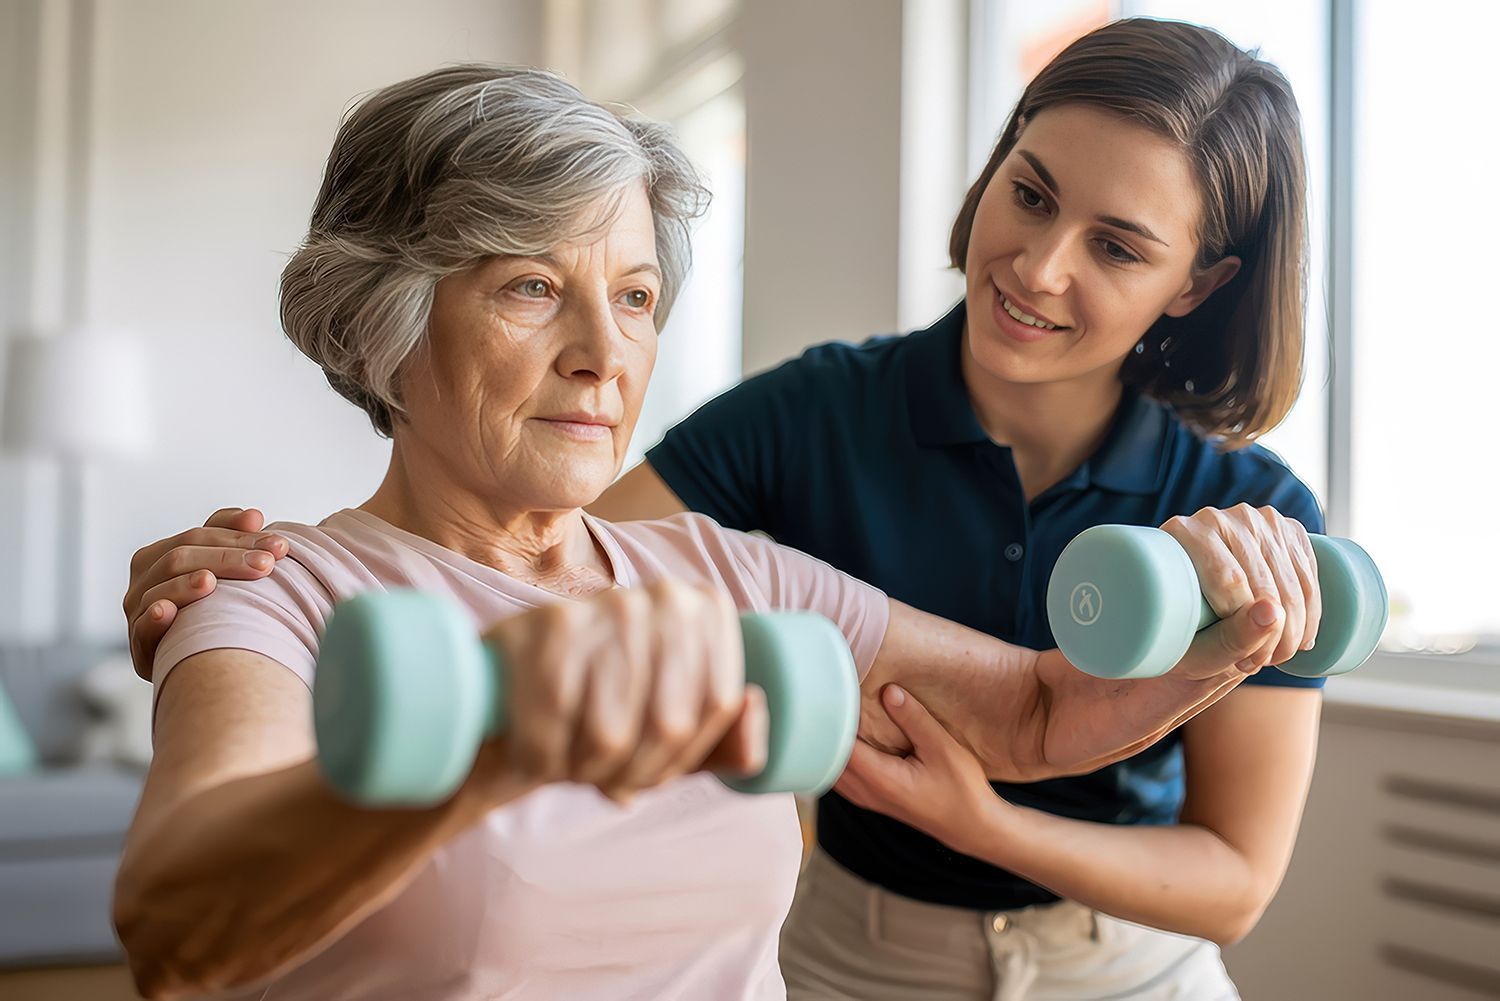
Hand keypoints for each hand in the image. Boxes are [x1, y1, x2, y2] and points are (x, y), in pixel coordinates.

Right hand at [124, 508, 289, 679]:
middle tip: (267, 564)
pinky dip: (154, 618)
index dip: (237, 537)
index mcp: (159, 555)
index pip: (197, 537)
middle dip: (226, 559)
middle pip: (179, 558)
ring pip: (159, 589)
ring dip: (187, 584)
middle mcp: (144, 580)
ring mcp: (138, 613)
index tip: (279, 545)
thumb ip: (231, 536)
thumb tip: (254, 515)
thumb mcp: (221, 568)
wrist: (201, 661)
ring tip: (212, 581)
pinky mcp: (140, 647)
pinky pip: (141, 629)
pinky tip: (168, 611)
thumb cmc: (213, 606)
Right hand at [476, 579, 768, 804]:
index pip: (718, 707)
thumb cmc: (608, 715)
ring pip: (612, 733)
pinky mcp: (549, 623)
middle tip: (602, 774)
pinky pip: (556, 723)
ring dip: (585, 770)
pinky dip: (541, 759)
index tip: (649, 770)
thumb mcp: (678, 735)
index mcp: (709, 611)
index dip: (683, 759)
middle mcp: (665, 596)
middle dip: (634, 772)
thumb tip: (754, 706)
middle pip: (670, 725)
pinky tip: (535, 753)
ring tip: (569, 762)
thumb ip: (734, 743)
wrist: (510, 689)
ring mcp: (607, 605)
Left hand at [836, 685, 1013, 856]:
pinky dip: (837, 755)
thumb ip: (913, 719)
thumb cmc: (961, 790)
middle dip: (825, 728)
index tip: (831, 694)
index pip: (837, 746)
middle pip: (826, 757)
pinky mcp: (871, 797)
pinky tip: (848, 737)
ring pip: (829, 767)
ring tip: (836, 713)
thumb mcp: (942, 748)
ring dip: (830, 743)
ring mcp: (865, 797)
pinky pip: (841, 773)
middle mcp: (865, 791)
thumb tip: (888, 690)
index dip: (831, 720)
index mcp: (879, 779)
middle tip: (829, 697)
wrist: (971, 826)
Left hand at [1161, 504, 1319, 677]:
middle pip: (1264, 583)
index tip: (1243, 660)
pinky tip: (1299, 639)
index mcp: (1183, 533)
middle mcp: (1218, 518)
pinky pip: (1311, 577)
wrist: (1193, 613)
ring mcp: (1256, 520)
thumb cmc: (1183, 635)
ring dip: (1295, 630)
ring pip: (1294, 583)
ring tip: (1274, 657)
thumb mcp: (1195, 649)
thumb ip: (1230, 637)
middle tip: (1259, 664)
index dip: (1245, 628)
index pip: (1230, 580)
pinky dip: (1311, 615)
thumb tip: (1271, 615)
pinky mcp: (1288, 531)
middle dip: (1273, 636)